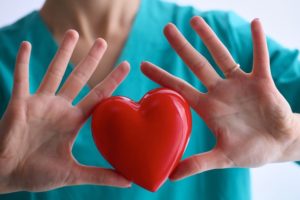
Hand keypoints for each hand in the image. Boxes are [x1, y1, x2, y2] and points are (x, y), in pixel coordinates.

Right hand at [0, 30, 130, 192]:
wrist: (5, 174)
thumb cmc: (36, 173)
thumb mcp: (73, 174)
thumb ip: (101, 176)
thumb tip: (129, 181)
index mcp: (73, 121)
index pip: (99, 96)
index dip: (112, 81)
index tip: (127, 65)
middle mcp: (59, 108)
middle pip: (79, 78)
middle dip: (91, 59)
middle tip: (103, 40)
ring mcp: (39, 103)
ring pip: (54, 71)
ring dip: (63, 52)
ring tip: (73, 32)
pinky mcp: (19, 103)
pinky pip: (21, 78)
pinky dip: (23, 62)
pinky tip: (27, 45)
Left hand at [141, 17, 299, 179]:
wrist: (278, 146)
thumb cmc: (250, 151)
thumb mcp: (222, 158)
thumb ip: (198, 163)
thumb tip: (170, 176)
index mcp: (208, 107)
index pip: (179, 88)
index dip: (161, 77)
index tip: (142, 65)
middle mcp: (220, 92)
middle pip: (197, 65)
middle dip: (182, 47)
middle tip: (167, 28)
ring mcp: (240, 84)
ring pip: (222, 55)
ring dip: (210, 38)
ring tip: (195, 20)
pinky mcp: (262, 82)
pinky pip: (260, 57)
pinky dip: (258, 41)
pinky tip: (255, 23)